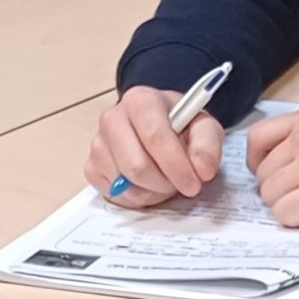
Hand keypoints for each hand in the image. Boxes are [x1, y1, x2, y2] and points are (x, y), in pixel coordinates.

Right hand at [83, 86, 225, 208]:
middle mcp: (112, 118)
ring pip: (125, 184)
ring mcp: (98, 144)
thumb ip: (207, 146)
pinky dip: (136, 197)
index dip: (176, 166)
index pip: (154, 137)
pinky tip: (148, 184)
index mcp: (140, 100)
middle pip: (136, 166)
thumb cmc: (180, 125)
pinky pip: (113, 194)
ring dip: (152, 192)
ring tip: (166, 180)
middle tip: (180, 184)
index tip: (194, 183)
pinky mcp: (91, 167)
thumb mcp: (204, 127)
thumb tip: (201, 170)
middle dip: (164, 183)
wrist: (159, 126)